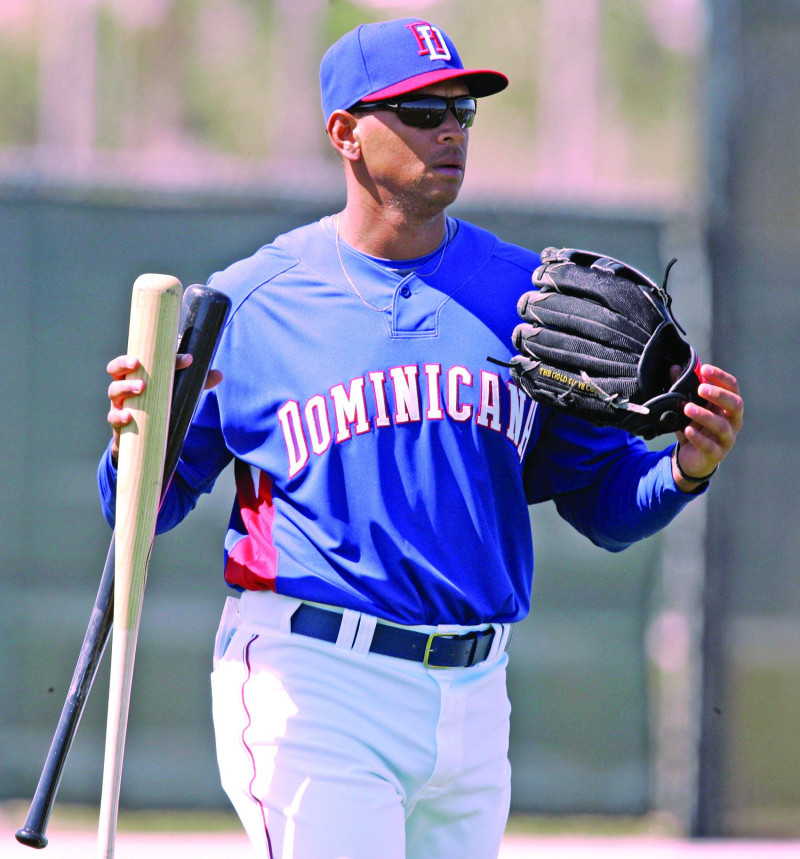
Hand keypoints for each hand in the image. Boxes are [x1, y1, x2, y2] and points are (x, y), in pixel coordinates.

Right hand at [106, 354, 221, 460]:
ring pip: (114, 392)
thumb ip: (197, 384)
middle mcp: (124, 387)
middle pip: (115, 369)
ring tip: (141, 387)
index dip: (158, 355)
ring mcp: (120, 405)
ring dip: (125, 388)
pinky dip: (119, 417)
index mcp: (137, 374)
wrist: (142, 439)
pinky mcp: (119, 426)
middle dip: (124, 363)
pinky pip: (114, 419)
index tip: (184, 360)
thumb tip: (218, 374)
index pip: (140, 358)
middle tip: (137, 363)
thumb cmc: (159, 407)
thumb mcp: (177, 393)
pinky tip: (129, 417)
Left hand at [672, 364, 742, 490]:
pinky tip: (687, 430)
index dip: (720, 377)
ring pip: (722, 426)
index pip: (732, 387)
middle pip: (736, 405)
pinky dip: (698, 437)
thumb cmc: (694, 427)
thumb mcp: (687, 407)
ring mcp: (726, 439)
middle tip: (700, 389)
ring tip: (687, 408)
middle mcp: (733, 421)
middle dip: (719, 395)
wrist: (692, 458)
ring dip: (705, 415)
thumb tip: (674, 367)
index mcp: (728, 406)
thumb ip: (682, 388)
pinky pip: (710, 446)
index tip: (704, 369)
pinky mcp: (716, 454)